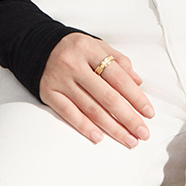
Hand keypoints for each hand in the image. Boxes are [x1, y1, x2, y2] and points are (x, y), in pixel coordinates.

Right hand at [39, 32, 154, 149]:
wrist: (37, 46)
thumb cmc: (75, 48)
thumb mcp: (97, 46)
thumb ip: (118, 61)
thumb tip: (138, 82)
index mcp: (90, 49)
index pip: (118, 76)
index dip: (135, 96)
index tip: (149, 113)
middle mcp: (75, 64)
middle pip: (107, 95)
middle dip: (128, 117)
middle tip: (142, 133)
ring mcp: (61, 80)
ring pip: (90, 108)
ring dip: (112, 127)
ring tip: (128, 140)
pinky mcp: (48, 93)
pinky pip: (69, 113)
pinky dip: (84, 126)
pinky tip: (99, 137)